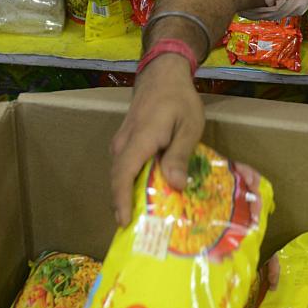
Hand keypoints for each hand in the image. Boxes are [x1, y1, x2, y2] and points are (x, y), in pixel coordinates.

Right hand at [108, 54, 204, 226]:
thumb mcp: (189, 126)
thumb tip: (176, 186)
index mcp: (139, 140)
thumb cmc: (179, 99)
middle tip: (141, 233)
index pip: (122, 176)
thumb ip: (180, 155)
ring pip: (121, 175)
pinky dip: (133, 183)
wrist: (162, 74)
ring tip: (146, 220)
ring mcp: (122, 142)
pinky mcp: (126, 142)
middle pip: (118, 180)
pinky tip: (148, 195)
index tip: (126, 224)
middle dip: (125, 207)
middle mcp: (123, 144)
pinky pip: (125, 167)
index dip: (122, 202)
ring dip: (129, 196)